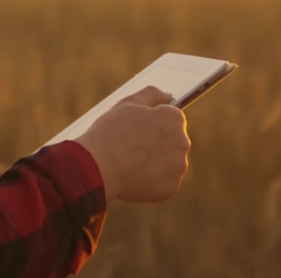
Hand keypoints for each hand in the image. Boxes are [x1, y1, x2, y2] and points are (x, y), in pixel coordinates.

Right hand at [74, 86, 190, 203]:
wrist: (98, 166)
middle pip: (172, 140)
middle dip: (157, 143)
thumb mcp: (128, 103)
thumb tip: (169, 96)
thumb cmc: (110, 132)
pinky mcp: (171, 186)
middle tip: (132, 147)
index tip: (138, 130)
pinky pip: (164, 181)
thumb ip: (152, 94)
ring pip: (169, 162)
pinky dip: (152, 180)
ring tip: (132, 163)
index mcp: (174, 118)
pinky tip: (135, 176)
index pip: (171, 118)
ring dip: (156, 162)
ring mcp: (177, 166)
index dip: (152, 123)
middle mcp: (182, 141)